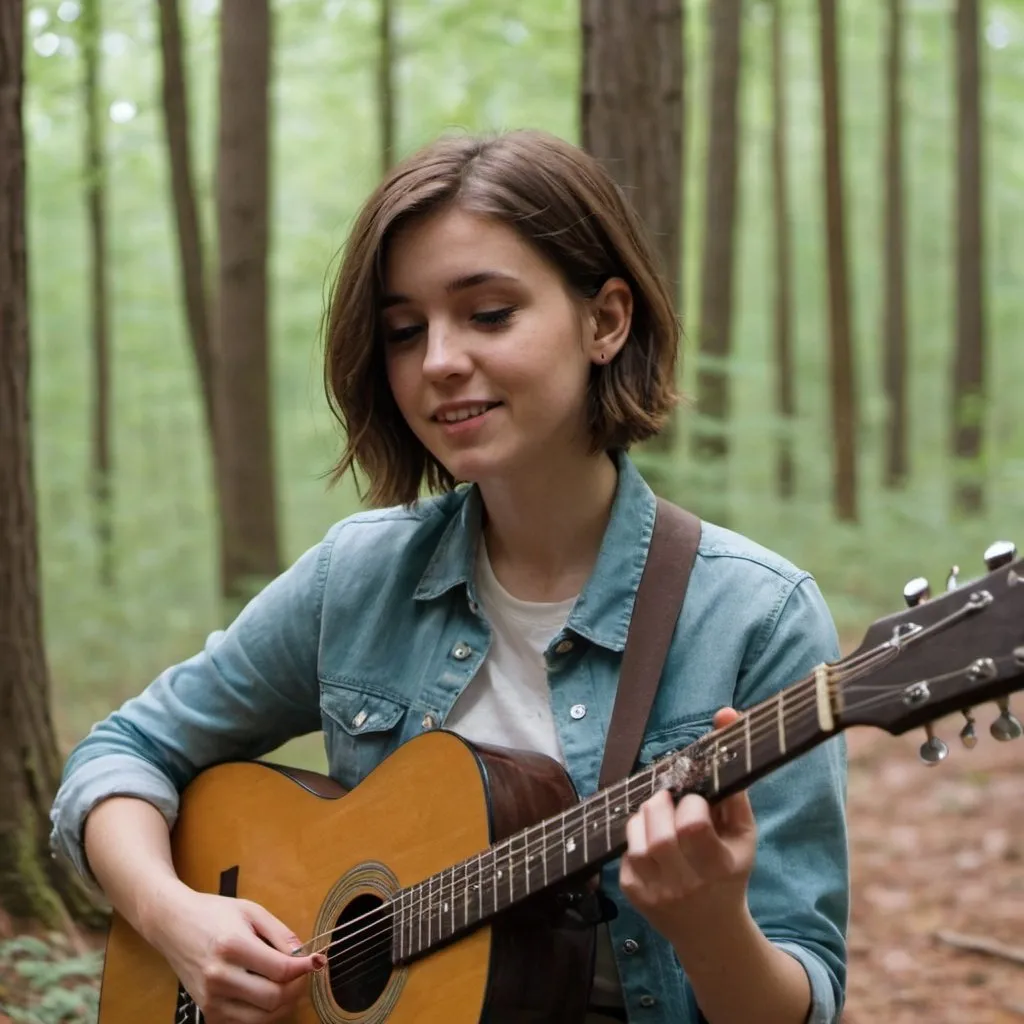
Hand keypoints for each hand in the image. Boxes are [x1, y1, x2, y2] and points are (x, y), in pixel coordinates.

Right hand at [147, 886, 323, 1022]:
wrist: (173, 924)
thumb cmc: (214, 913)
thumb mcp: (252, 912)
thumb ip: (280, 934)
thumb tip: (304, 955)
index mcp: (233, 947)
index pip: (280, 970)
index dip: (305, 968)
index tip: (318, 961)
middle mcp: (220, 977)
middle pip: (273, 999)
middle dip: (297, 988)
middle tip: (305, 974)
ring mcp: (211, 999)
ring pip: (261, 1018)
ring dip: (283, 1005)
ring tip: (290, 986)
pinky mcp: (207, 1012)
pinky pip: (245, 1023)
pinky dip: (263, 1014)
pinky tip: (268, 995)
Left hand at [619, 707, 757, 941]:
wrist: (711, 933)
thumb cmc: (731, 871)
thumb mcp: (744, 832)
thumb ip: (735, 779)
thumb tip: (726, 714)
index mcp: (718, 867)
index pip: (692, 824)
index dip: (690, 806)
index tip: (697, 804)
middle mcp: (685, 883)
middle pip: (660, 831)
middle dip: (661, 805)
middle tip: (670, 802)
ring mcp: (656, 892)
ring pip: (636, 837)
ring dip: (646, 818)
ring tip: (661, 819)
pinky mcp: (633, 895)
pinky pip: (624, 851)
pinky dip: (636, 838)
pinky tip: (653, 844)